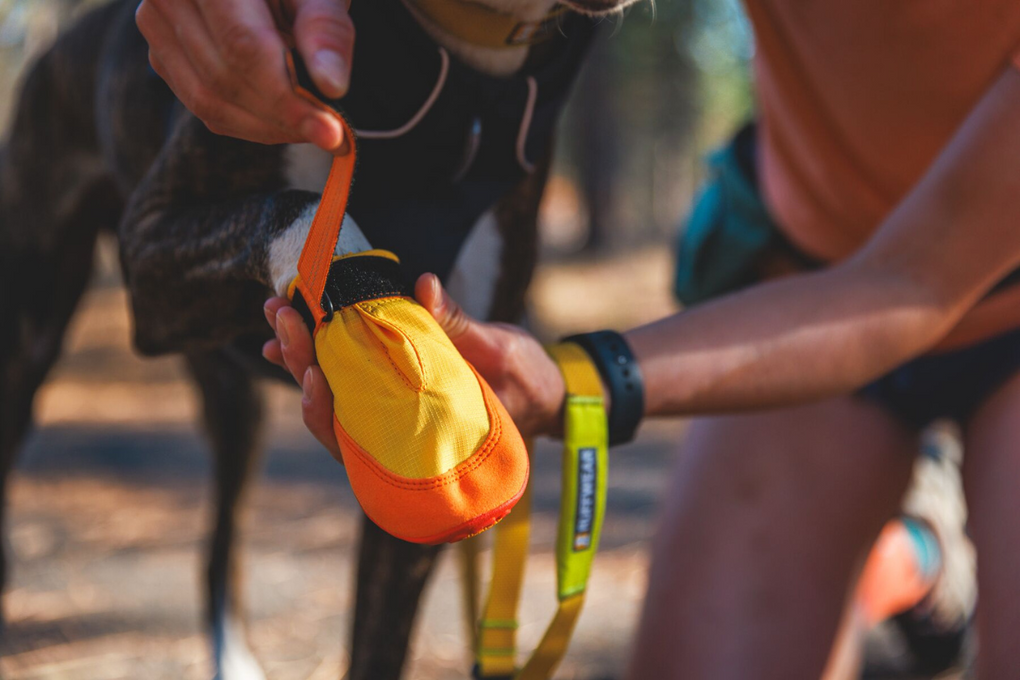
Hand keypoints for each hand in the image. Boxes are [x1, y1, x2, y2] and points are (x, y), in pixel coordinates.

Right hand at [136, 0, 353, 150]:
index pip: (243, 46)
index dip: (287, 97)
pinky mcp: (163, 57)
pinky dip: (250, 123)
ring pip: (209, 101)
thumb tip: (332, 86)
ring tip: (313, 124)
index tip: (331, 132)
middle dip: (283, 117)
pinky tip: (286, 119)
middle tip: (334, 134)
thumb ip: (326, 28)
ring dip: (268, 127)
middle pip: (225, 79)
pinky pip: (205, 107)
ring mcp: (157, 27)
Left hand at [262, 274, 566, 456]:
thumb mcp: (500, 354)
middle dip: (300, 361)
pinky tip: (305, 316)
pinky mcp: (397, 386)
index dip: (322, 406)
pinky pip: (352, 373)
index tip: (307, 372)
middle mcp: (396, 432)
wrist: (548, 395)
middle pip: (329, 408)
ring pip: (332, 391)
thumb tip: (424, 285)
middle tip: (282, 314)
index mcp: (417, 442)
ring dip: (302, 351)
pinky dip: (326, 346)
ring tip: (278, 309)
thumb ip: (457, 327)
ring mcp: (392, 409)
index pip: (350, 437)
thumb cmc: (529, 384)